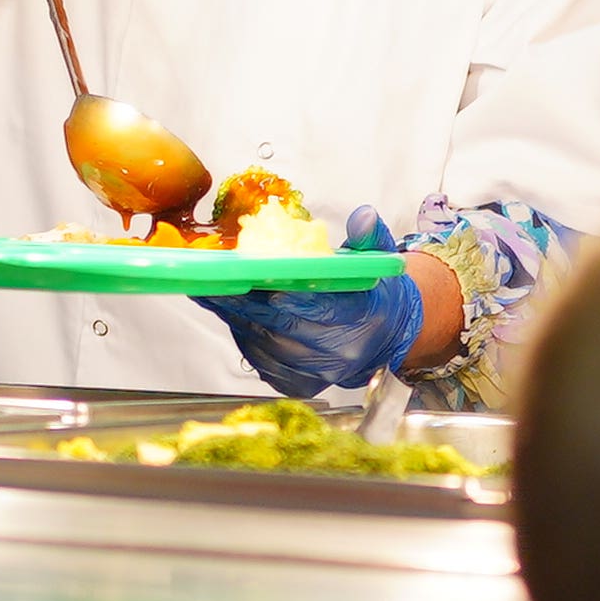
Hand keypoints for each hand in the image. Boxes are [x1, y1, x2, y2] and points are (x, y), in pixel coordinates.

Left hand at [218, 211, 441, 397]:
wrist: (384, 340)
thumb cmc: (372, 295)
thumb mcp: (379, 260)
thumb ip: (369, 237)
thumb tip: (364, 217)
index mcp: (364, 318)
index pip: (318, 306)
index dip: (283, 292)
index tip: (255, 274)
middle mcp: (341, 352)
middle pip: (282, 326)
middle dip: (245, 301)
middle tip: (215, 279)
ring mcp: (318, 372)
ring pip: (265, 344)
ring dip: (237, 318)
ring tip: (215, 292)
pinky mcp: (297, 383)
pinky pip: (260, 360)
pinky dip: (243, 335)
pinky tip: (232, 314)